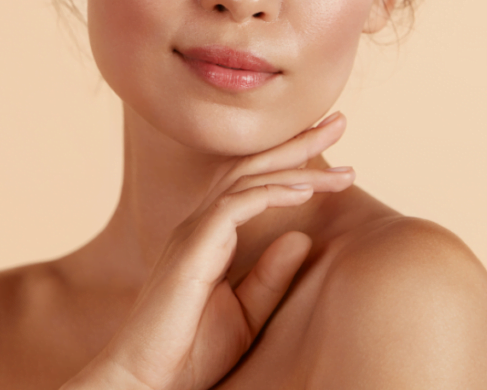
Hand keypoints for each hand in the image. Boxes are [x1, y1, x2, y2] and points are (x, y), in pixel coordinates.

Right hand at [63, 113, 352, 389]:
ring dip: (296, 164)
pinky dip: (272, 193)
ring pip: (248, 179)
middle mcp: (200, 225)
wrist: (147, 381)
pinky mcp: (193, 248)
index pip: (254, 184)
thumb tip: (304, 237)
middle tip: (339, 121)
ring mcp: (193, 233)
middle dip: (297, 143)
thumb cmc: (190, 354)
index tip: (337, 155)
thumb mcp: (247, 313)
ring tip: (338, 155)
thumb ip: (272, 275)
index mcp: (210, 237)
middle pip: (252, 167)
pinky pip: (237, 206)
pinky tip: (305, 189)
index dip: (293, 162)